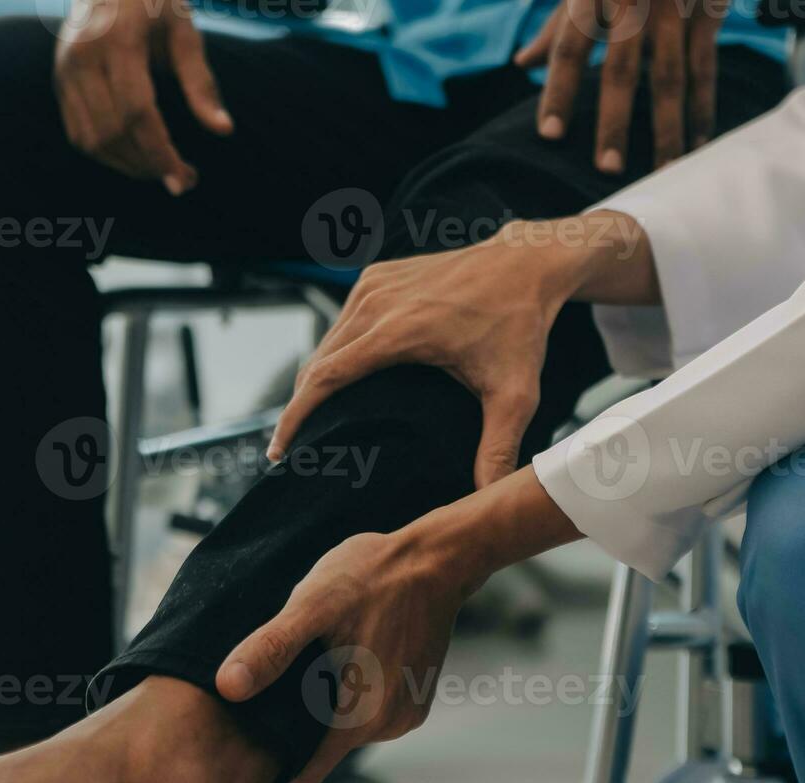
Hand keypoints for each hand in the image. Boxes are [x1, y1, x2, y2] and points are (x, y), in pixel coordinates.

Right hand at [53, 0, 233, 191]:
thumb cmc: (155, 0)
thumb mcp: (185, 31)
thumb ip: (201, 82)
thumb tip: (223, 130)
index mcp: (117, 40)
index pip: (137, 112)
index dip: (160, 152)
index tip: (183, 179)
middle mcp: (83, 56)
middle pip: (113, 132)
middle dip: (149, 165)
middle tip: (184, 178)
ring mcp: (64, 69)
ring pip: (91, 140)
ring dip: (128, 165)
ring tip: (162, 169)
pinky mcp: (58, 80)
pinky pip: (78, 133)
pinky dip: (107, 154)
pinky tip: (137, 156)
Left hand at [216, 468, 582, 782]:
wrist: (434, 559)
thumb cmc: (373, 576)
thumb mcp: (312, 606)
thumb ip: (271, 649)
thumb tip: (228, 688)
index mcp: (363, 716)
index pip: (306, 771)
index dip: (275, 758)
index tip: (252, 732)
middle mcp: (391, 725)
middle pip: (326, 747)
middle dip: (299, 724)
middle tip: (278, 679)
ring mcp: (407, 712)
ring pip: (349, 727)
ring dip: (327, 703)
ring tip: (313, 661)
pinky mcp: (416, 696)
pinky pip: (371, 709)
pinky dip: (352, 691)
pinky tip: (343, 656)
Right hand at [270, 223, 584, 488]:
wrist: (525, 264)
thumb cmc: (520, 325)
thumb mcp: (515, 392)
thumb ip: (499, 446)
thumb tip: (487, 497)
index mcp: (398, 332)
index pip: (326, 377)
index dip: (295, 417)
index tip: (279, 451)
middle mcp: (376, 303)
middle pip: (317, 363)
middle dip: (301, 406)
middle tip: (294, 449)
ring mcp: (373, 285)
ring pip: (327, 341)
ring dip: (315, 379)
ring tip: (312, 419)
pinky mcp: (377, 275)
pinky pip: (343, 320)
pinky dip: (334, 351)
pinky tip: (338, 380)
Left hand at [515, 0, 729, 172]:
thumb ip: (555, 24)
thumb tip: (522, 65)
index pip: (568, 47)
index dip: (557, 91)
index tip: (548, 135)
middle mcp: (632, 0)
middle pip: (621, 69)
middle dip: (615, 121)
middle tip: (608, 168)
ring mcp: (673, 7)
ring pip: (670, 75)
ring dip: (668, 128)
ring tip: (663, 171)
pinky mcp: (707, 11)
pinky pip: (705, 68)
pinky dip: (702, 108)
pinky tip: (697, 142)